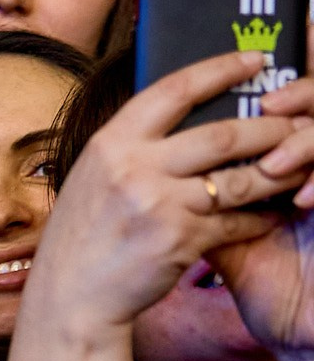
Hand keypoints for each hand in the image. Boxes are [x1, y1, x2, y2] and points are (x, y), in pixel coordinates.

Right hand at [28, 54, 310, 335]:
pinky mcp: (179, 240)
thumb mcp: (94, 179)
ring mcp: (157, 204)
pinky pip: (237, 223)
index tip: (255, 61)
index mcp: (110, 144)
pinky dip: (261, 219)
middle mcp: (132, 167)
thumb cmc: (83, 239)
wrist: (69, 298)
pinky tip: (273, 215)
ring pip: (240, 180)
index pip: (174, 90)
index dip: (220, 70)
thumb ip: (133, 149)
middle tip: (296, 123)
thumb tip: (184, 117)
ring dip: (278, 174)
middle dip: (269, 128)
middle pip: (222, 134)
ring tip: (299, 168)